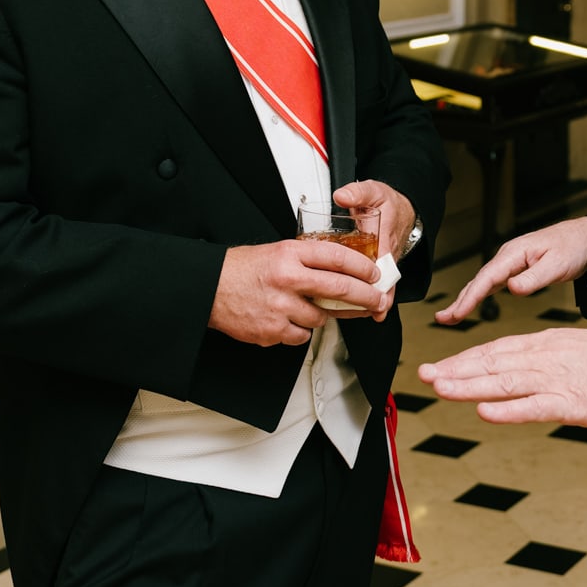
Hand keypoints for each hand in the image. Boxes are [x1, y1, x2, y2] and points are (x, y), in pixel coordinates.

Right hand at [208, 239, 383, 345]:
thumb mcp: (277, 251)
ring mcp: (281, 306)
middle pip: (340, 289)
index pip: (338, 257)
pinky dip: (300, 330)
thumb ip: (308, 259)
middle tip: (377, 300)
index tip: (374, 274)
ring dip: (323, 316)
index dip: (362, 267)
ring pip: (322, 317)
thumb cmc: (242, 269)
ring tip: (309, 307)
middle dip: (365, 296)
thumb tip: (342, 268)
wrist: (210, 288)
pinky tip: (289, 319)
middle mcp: (288, 278)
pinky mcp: (273, 330)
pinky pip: (301, 335)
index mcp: (290, 254)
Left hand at [333, 179, 412, 320]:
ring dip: (374, 299)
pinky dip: (369, 293)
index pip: (385, 263)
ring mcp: (385, 260)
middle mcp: (387, 252)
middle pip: (385, 280)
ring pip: (381, 283)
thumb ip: (357, 192)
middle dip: (380, 298)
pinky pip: (376, 281)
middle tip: (374, 313)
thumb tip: (342, 196)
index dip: (382, 283)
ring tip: (364, 315)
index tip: (378, 299)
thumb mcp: (372, 191)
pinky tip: (357, 306)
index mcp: (386, 236)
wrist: (402, 205)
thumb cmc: (387, 201)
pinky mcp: (379, 263)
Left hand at [417, 327, 586, 424]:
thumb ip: (539, 359)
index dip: (463, 359)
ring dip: (469, 386)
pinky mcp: (571, 403)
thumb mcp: (571, 348)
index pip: (495, 350)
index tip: (438, 366)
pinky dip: (507, 410)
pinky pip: (533, 407)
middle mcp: (543, 358)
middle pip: (491, 363)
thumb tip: (511, 370)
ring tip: (440, 388)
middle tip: (424, 375)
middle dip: (455, 370)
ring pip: (503, 383)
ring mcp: (556, 380)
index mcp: (544, 344)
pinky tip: (483, 411)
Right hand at [433, 216, 586, 322]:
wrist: (586, 238)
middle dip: (460, 300)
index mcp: (514, 253)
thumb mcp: (557, 265)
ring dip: (466, 299)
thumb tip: (511, 288)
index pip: (487, 277)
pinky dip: (479, 295)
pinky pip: (492, 284)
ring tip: (450, 317)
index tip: (457, 312)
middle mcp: (508, 256)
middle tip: (442, 319)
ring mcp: (510, 262)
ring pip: (483, 282)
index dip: (470, 296)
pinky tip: (470, 304)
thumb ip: (534, 278)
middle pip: (479, 280)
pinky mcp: (516, 269)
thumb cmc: (573, 248)